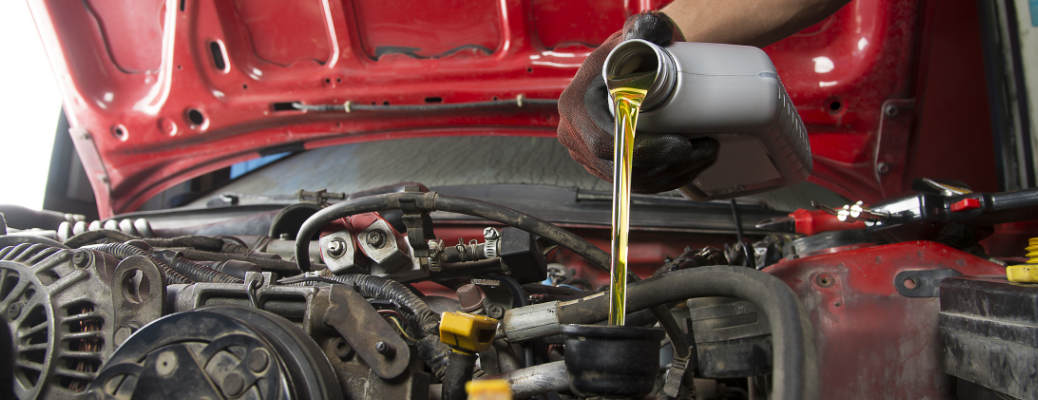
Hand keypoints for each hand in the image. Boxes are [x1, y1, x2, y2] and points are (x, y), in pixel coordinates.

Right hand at [557, 12, 718, 193]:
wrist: (632, 63)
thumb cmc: (633, 50)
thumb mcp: (636, 35)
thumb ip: (645, 28)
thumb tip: (652, 32)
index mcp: (575, 105)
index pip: (605, 143)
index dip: (645, 151)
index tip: (682, 145)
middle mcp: (574, 133)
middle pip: (620, 167)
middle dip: (667, 165)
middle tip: (703, 150)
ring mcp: (587, 153)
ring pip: (631, 179)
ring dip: (673, 174)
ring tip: (705, 154)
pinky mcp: (604, 164)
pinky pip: (634, 181)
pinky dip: (666, 178)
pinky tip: (691, 164)